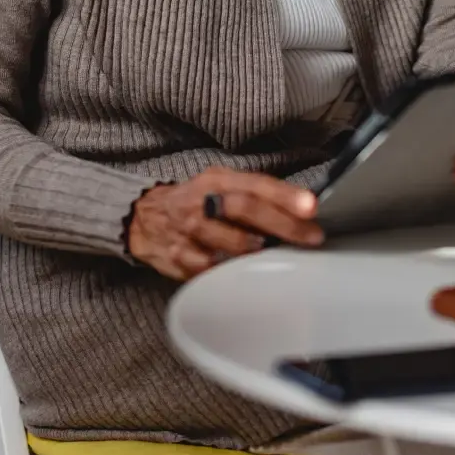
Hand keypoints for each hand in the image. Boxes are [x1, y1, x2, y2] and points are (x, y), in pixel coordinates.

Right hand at [127, 167, 323, 281]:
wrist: (143, 218)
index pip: (255, 184)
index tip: (311, 206)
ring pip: (228, 241)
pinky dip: (229, 271)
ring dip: (256, 248)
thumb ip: (252, 195)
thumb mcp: (218, 187)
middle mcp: (201, 200)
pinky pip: (211, 268)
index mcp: (216, 180)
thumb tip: (300, 210)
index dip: (284, 195)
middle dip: (281, 223)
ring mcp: (189, 229)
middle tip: (311, 236)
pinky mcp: (180, 256)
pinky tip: (243, 274)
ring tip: (273, 253)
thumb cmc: (194, 203)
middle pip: (244, 208)